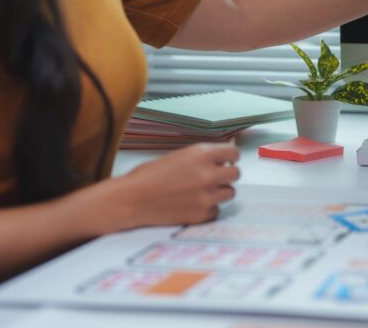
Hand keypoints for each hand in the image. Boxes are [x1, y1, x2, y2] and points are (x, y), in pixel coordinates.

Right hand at [115, 143, 239, 228]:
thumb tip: (223, 158)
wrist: (132, 199)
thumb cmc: (149, 177)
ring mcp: (206, 195)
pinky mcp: (201, 214)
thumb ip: (203, 157)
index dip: (230, 157)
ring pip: (230, 193)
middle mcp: (207, 174)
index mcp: (201, 154)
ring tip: (201, 192)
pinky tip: (192, 204)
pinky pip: (216, 210)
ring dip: (219, 192)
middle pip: (236, 173)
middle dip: (226, 175)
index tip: (227, 161)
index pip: (234, 153)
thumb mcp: (179, 156)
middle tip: (214, 178)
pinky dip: (208, 208)